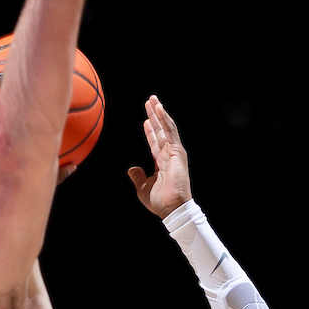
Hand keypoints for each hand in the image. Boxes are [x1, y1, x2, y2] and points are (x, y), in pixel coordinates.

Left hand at [127, 96, 192, 218]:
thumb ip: (138, 176)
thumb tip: (131, 169)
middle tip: (149, 101)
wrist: (171, 208)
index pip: (155, 142)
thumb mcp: (142, 187)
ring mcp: (174, 152)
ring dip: (159, 113)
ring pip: (166, 128)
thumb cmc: (159, 201)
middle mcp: (169, 155)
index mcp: (161, 162)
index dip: (150, 131)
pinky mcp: (177, 152)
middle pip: (161, 131)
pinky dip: (165, 120)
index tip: (145, 120)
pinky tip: (159, 109)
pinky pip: (170, 132)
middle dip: (154, 116)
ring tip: (153, 100)